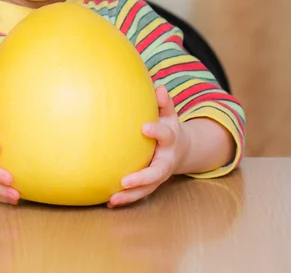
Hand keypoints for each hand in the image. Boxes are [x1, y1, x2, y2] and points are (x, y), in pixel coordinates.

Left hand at [108, 85, 188, 207]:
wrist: (182, 150)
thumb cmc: (168, 126)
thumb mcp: (169, 114)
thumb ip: (164, 103)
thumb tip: (159, 88)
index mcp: (170, 139)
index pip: (165, 134)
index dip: (156, 131)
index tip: (144, 127)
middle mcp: (166, 160)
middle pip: (157, 172)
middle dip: (142, 177)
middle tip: (125, 180)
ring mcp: (160, 175)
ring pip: (148, 188)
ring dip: (131, 195)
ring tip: (113, 198)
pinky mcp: (152, 184)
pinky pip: (140, 193)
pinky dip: (126, 198)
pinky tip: (109, 202)